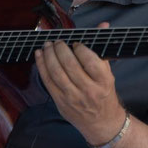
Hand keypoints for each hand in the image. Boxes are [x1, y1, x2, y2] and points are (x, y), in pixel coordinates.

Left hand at [34, 24, 125, 144]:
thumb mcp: (108, 73)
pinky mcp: (60, 102)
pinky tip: (40, 55)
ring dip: (49, 56)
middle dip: (61, 49)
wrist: (101, 123)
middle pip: (70, 65)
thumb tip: (102, 25)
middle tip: (58, 41)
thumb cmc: (104, 94)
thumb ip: (101, 49)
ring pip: (57, 73)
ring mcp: (73, 98)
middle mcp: (88, 90)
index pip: (90, 60)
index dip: (80, 48)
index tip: (76, 42)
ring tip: (47, 45)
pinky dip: (41, 66)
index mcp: (103, 81)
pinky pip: (48, 82)